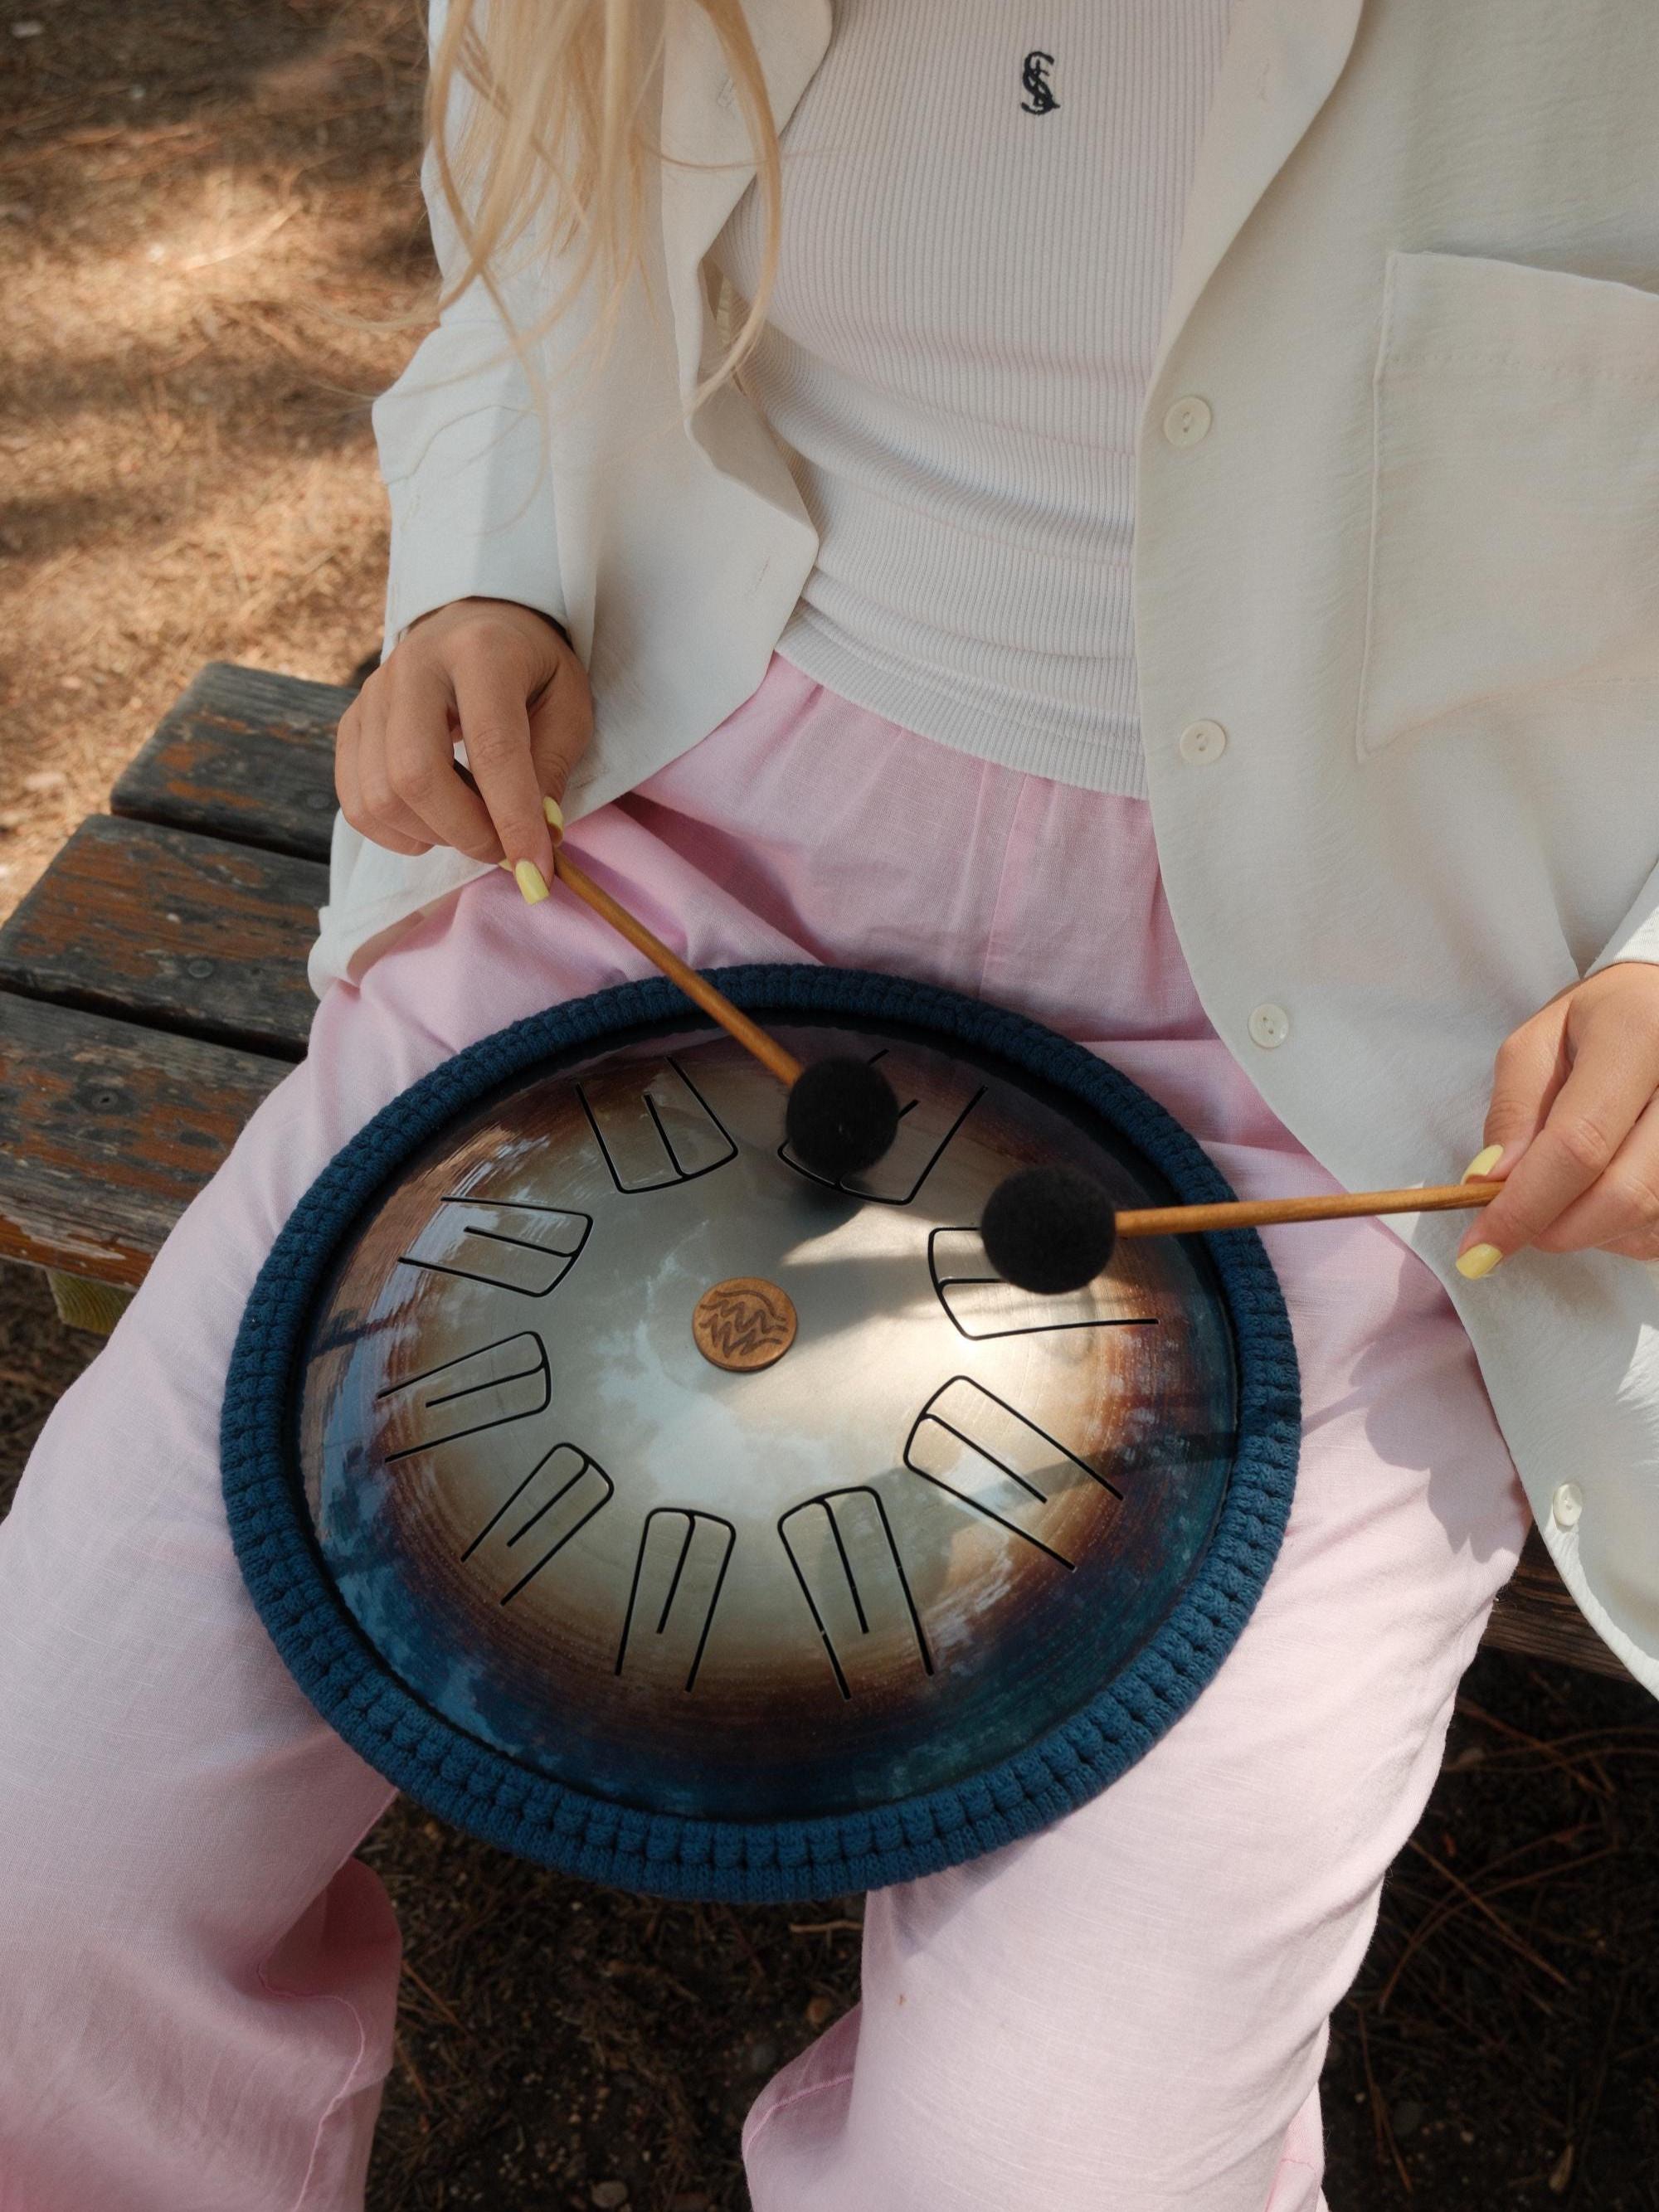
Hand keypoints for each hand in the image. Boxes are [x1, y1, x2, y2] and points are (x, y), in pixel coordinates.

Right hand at [335, 596, 592, 885]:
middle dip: (465, 833)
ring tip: (473, 825)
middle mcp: (414, 667)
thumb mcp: (568, 704)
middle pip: (416, 775)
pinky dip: (396, 834)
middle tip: (503, 849)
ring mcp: (372, 694)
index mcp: (480, 652)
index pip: (492, 748)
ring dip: (433, 836)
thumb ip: (553, 766)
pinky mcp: (350, 722)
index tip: (536, 871)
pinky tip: (433, 824)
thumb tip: (537, 837)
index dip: (514, 819)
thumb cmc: (531, 669)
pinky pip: (356, 802)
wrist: (476, 621)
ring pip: (380, 796)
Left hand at [1455, 961, 1658, 1275]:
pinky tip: (1596, 1200)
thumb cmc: (1597, 1022)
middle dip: (1553, 1229)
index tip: (1478, 1249)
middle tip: (1511, 1229)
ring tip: (1557, 1197)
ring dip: (1587, 1233)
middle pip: (1623, 1195)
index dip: (1524, 1207)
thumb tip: (1489, 1184)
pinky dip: (1620, 1234)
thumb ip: (1513, 1110)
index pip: (1578, 1144)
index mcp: (1637, 1038)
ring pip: (1647, 1220)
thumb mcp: (1538, 1043)